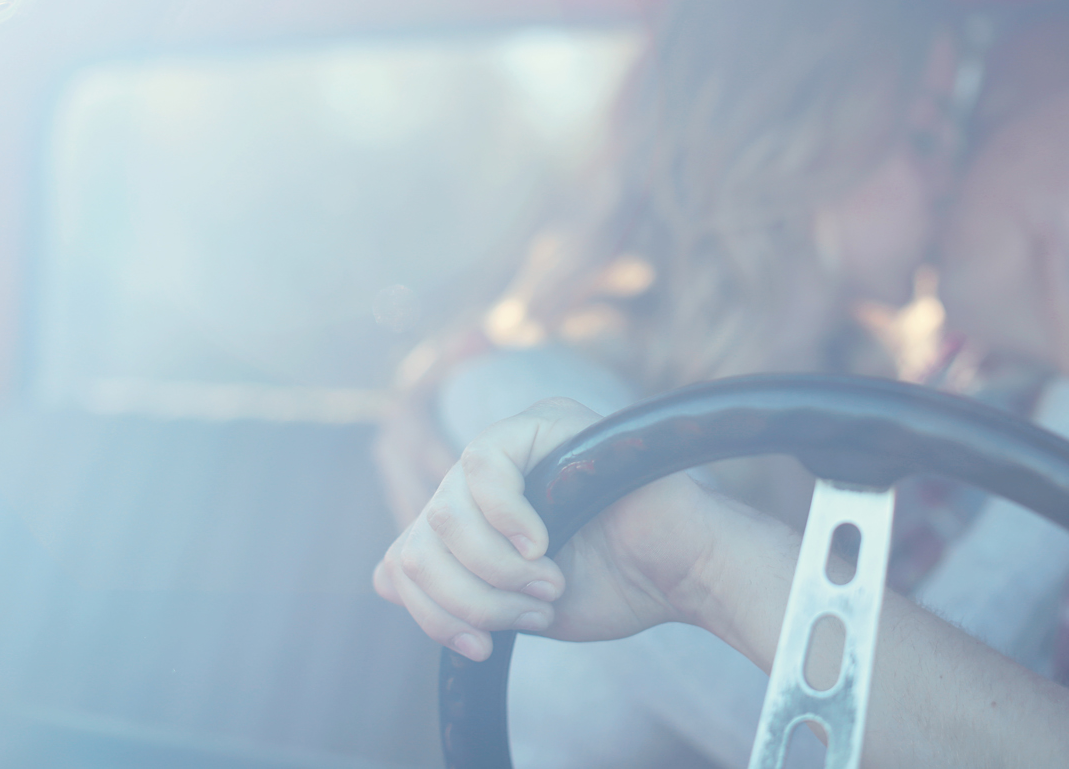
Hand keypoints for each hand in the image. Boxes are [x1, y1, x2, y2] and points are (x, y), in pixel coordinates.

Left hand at [373, 397, 723, 659]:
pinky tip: (545, 542)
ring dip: (494, 567)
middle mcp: (492, 471)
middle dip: (467, 594)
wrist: (685, 572)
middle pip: (421, 534)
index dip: (431, 607)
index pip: (409, 550)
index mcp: (480, 514)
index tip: (480, 646)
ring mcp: (517, 440)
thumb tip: (383, 575)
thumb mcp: (516, 603)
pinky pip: (483, 463)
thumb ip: (456, 590)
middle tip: (529, 610)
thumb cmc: (618, 585)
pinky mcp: (545, 421)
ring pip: (444, 509)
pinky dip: (507, 520)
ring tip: (548, 582)